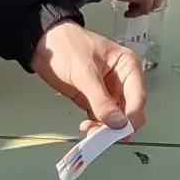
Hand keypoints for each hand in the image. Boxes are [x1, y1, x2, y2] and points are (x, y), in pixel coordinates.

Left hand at [30, 22, 146, 131]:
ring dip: (104, 128)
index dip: (131, 117)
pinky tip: (86, 126)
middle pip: (129, 111)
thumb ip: (100, 98)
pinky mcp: (94, 99)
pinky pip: (101, 118)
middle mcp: (122, 80)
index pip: (138, 97)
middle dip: (117, 125)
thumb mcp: (84, 71)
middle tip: (103, 135)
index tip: (120, 131)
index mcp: (127, 65)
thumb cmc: (65, 45)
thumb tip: (116, 121)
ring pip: (115, 118)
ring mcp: (108, 91)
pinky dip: (95, 126)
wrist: (42, 43)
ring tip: (90, 130)